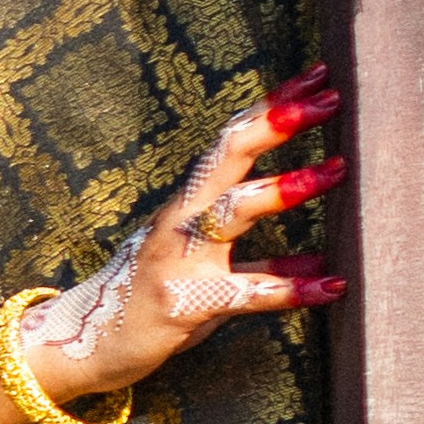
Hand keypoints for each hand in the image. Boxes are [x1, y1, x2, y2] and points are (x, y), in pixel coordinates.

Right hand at [0, 76, 344, 423]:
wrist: (86, 346)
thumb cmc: (153, 302)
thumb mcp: (210, 273)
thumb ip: (266, 264)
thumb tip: (324, 264)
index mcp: (188, 204)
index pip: (232, 141)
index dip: (273, 107)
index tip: (318, 76)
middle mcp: (180, 221)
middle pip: (227, 156)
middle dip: (276, 123)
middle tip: (329, 100)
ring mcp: (178, 259)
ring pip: (230, 212)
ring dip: (283, 188)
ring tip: (336, 172)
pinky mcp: (183, 303)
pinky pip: (244, 292)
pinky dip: (291, 287)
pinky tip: (333, 284)